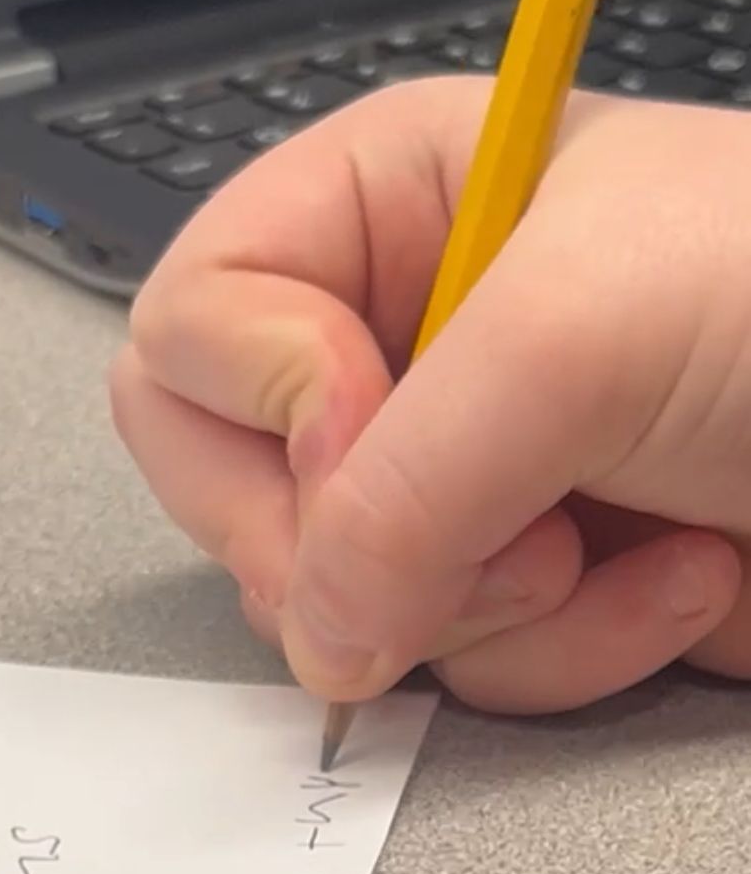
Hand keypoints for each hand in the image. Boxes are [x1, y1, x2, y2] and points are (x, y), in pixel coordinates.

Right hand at [113, 79, 750, 711]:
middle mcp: (408, 342)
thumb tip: (314, 628)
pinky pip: (460, 666)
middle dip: (361, 539)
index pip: (196, 324)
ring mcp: (469, 477)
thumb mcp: (583, 334)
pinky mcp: (535, 584)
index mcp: (393, 206)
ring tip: (614, 541)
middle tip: (475, 527)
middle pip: (237, 486)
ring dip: (496, 609)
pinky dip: (573, 656)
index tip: (377, 432)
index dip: (267, 403)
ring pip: (348, 606)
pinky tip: (676, 582)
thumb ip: (404, 479)